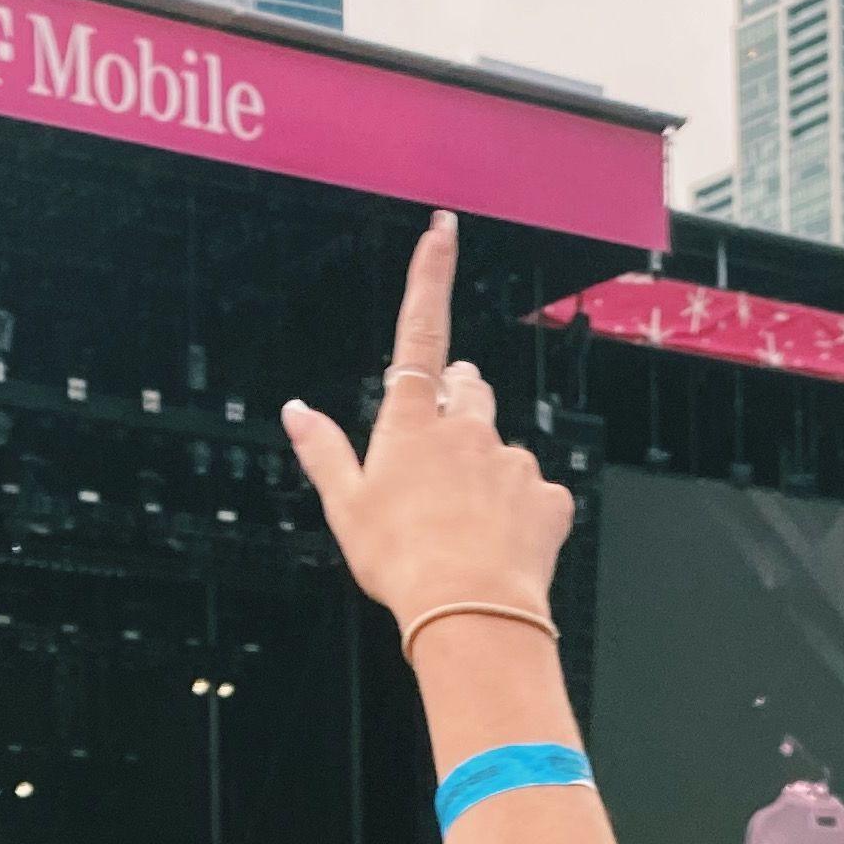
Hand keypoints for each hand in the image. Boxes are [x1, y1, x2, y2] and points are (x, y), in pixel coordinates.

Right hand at [280, 217, 574, 674]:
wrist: (468, 613)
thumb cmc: (400, 563)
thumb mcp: (346, 509)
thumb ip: (324, 453)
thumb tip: (296, 411)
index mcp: (412, 423)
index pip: (421, 331)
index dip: (431, 276)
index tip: (443, 230)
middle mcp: (467, 427)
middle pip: (470, 388)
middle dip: (460, 402)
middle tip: (441, 453)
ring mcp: (512, 459)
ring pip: (501, 446)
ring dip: (487, 469)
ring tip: (466, 526)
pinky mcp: (547, 496)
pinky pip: (536, 494)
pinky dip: (521, 514)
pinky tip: (501, 547)